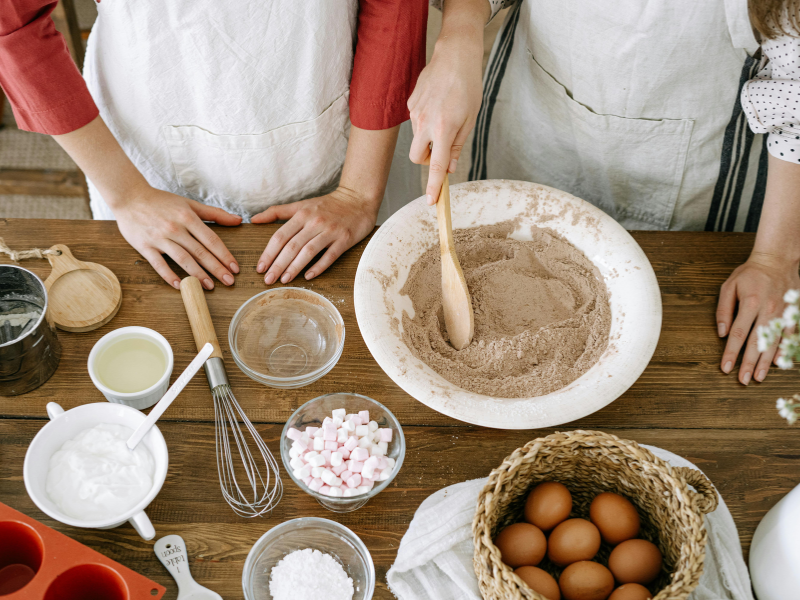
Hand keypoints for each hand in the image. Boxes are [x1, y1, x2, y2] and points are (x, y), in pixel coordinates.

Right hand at [113, 187, 241, 289]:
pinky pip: (159, 264)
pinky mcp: (145, 246)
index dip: (224, 255)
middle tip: (229, 281)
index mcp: (188, 217)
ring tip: (210, 286)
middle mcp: (175, 228)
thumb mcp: (189, 204)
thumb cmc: (161, 201)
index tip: (235, 268)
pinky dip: (169, 276)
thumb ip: (214, 213)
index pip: (211, 240)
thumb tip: (238, 220)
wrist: (129, 196)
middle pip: (200, 252)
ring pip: (183, 259)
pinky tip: (180, 286)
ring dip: (198, 274)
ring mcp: (160, 238)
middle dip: (217, 268)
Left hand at [251, 187, 378, 283]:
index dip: (269, 253)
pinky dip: (318, 267)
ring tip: (284, 281)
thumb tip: (253, 220)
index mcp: (302, 214)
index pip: (280, 236)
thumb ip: (277, 212)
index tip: (260, 268)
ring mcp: (330, 231)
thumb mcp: (301, 205)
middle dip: (278, 264)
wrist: (358, 199)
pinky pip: (330, 255)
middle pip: (292, 246)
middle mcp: (314, 222)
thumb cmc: (328, 205)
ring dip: (294, 267)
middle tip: (268, 280)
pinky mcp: (344, 239)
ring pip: (308, 251)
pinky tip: (308, 277)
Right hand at [408, 27, 483, 203]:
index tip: (431, 202)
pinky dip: (426, 121)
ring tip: (445, 115)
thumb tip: (448, 167)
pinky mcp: (410, 103)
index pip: (435, 166)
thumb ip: (457, 146)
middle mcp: (424, 123)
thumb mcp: (469, 120)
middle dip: (426, 159)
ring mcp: (414, 113)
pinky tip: (438, 104)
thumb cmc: (467, 87)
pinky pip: (416, 122)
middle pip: (416, 157)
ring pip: (417, 138)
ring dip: (428, 137)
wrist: (455, 56)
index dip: (433, 186)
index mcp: (443, 129)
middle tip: (441, 150)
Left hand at [717, 252, 799, 383]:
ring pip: (773, 342)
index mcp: (749, 303)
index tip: (725, 368)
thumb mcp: (729, 286)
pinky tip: (778, 363)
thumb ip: (723, 310)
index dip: (731, 353)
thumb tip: (722, 333)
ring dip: (765, 362)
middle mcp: (767, 310)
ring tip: (758, 377)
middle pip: (756, 342)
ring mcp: (782, 313)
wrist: (778, 259)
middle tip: (742, 380)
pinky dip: (784, 349)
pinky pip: (789, 334)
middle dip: (748, 363)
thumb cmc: (750, 273)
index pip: (738, 334)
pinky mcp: (792, 313)